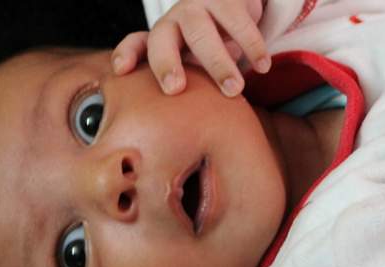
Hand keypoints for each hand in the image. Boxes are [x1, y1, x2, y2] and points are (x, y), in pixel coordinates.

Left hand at [111, 0, 269, 96]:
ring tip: (234, 90)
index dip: (127, 54)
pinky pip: (238, 22)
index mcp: (163, 38)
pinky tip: (262, 66)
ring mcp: (200, 7)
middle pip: (162, 40)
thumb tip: (182, 135)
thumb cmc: (211, 45)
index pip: (137, 42)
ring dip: (218, 63)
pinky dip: (252, 46)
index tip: (121, 71)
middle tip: (175, 90)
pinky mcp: (228, 0)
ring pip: (202, 33)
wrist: (239, 6)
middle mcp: (175, 21)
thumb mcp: (193, 63)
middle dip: (166, 64)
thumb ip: (186, 86)